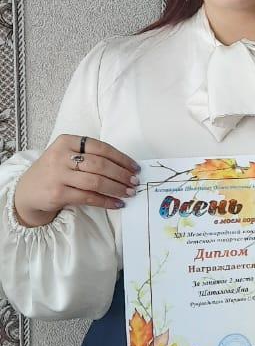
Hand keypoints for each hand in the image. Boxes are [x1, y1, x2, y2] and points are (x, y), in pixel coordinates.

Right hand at [13, 135, 139, 227]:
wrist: (27, 192)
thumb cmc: (54, 172)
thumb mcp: (67, 156)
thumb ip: (90, 156)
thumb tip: (125, 167)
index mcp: (67, 141)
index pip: (101, 147)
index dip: (121, 158)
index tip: (135, 167)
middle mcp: (61, 156)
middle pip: (100, 165)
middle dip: (121, 174)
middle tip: (134, 182)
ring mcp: (58, 175)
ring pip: (96, 181)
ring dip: (116, 188)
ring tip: (129, 193)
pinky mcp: (58, 193)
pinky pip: (88, 197)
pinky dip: (106, 201)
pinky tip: (116, 204)